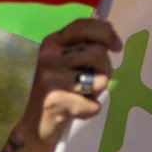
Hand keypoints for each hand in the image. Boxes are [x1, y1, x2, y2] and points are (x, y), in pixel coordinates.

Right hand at [3, 19, 121, 151]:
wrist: (34, 125)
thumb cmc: (57, 90)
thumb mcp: (64, 61)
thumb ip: (82, 44)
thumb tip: (106, 25)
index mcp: (51, 42)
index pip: (84, 26)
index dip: (106, 33)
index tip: (117, 47)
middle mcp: (49, 56)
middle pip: (98, 53)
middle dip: (105, 69)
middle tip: (94, 80)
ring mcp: (51, 79)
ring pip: (99, 79)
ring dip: (98, 90)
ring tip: (83, 95)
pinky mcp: (56, 101)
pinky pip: (94, 105)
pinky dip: (90, 111)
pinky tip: (75, 111)